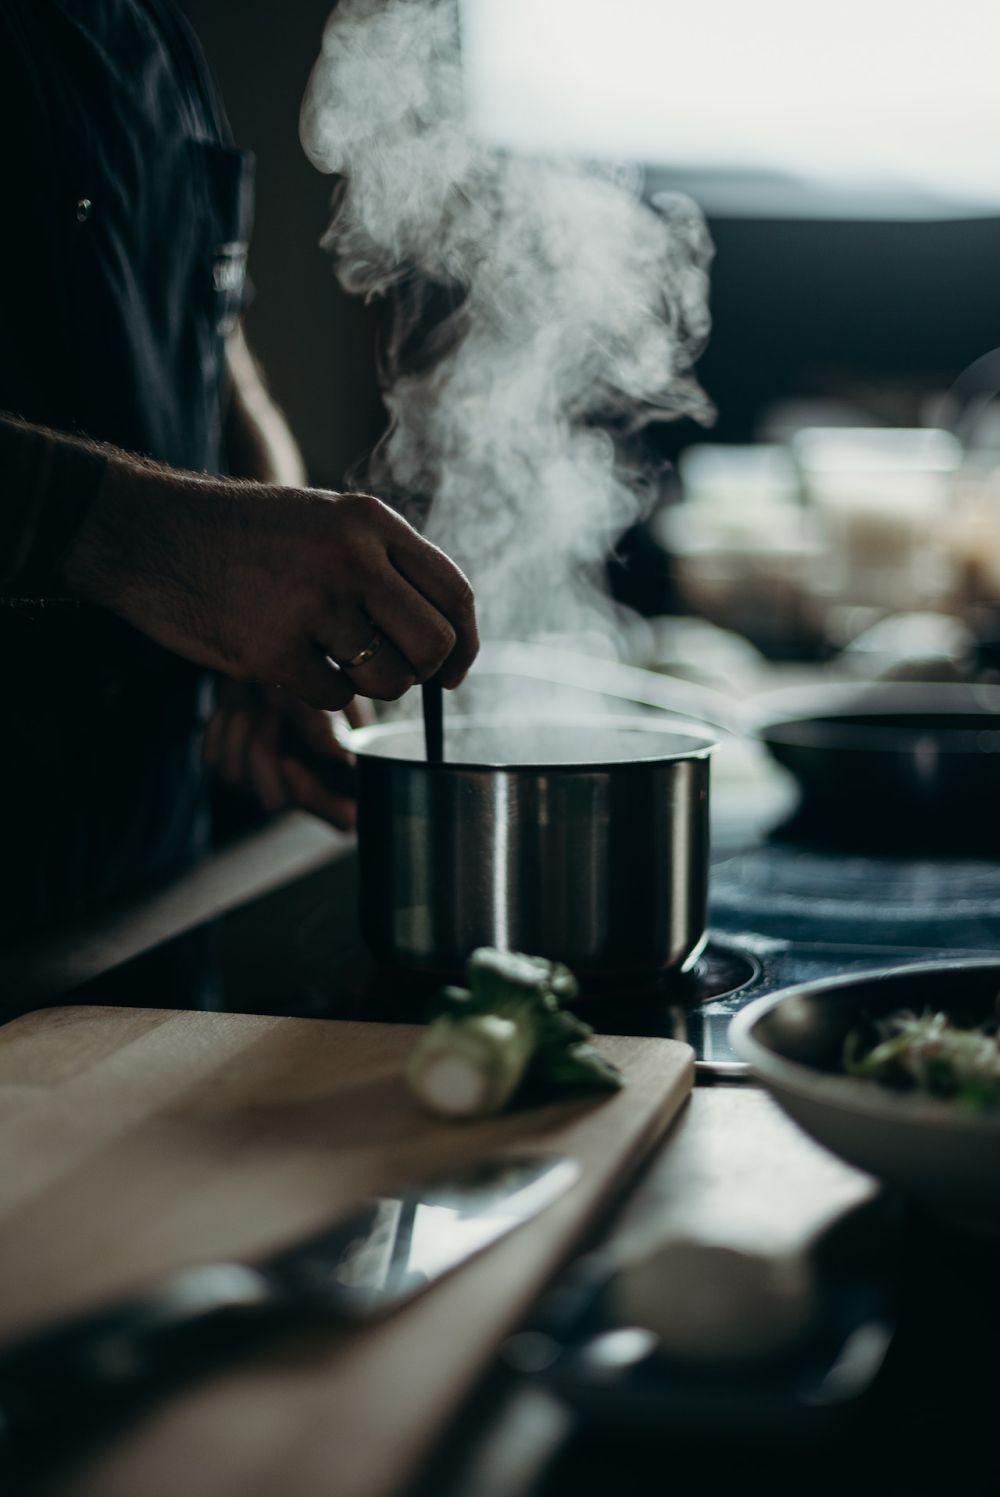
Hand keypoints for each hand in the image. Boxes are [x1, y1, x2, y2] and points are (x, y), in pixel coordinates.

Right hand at [64, 460, 478, 709]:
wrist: (150, 534)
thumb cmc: (241, 534)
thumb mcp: (323, 519)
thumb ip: (383, 561)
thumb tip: (445, 627)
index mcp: (370, 521)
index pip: (455, 592)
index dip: (466, 643)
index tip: (455, 671)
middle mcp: (350, 558)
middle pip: (434, 645)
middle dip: (424, 673)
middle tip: (397, 675)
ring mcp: (311, 605)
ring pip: (389, 681)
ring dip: (369, 686)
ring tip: (331, 659)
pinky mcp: (272, 650)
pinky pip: (333, 700)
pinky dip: (319, 693)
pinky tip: (289, 662)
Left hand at [203, 681, 372, 829]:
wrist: (271, 647)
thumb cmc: (314, 668)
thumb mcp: (325, 692)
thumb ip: (328, 728)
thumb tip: (341, 758)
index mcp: (343, 774)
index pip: (342, 816)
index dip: (316, 799)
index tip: (291, 762)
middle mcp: (303, 784)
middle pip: (274, 801)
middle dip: (265, 750)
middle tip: (271, 707)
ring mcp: (264, 777)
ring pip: (235, 777)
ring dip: (241, 727)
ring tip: (256, 694)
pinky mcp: (231, 762)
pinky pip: (214, 757)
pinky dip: (222, 723)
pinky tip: (237, 700)